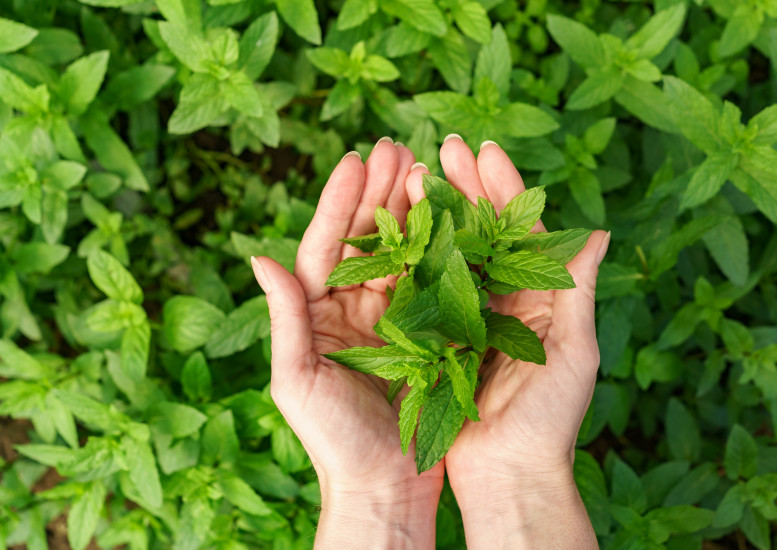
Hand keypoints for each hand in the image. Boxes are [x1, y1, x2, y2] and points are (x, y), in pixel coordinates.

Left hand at [251, 139, 443, 548]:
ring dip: (411, 209)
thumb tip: (259, 257)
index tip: (356, 159)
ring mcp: (390, 319)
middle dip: (379, 192)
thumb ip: (285, 318)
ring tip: (424, 166)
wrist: (383, 486)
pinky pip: (431, 282)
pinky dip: (439, 248)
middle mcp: (351, 309)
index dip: (340, 202)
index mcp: (317, 314)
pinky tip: (452, 216)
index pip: (325, 246)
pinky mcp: (424, 334)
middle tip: (397, 145)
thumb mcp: (298, 380)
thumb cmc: (332, 441)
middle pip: (366, 239)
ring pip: (401, 252)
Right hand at [404, 136, 607, 548]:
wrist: (508, 474)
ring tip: (417, 172)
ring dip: (439, 212)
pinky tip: (401, 226)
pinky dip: (418, 257)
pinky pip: (430, 290)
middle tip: (445, 146)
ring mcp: (473, 318)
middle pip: (487, 232)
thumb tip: (598, 232)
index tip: (484, 150)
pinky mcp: (442, 338)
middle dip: (467, 187)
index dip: (505, 188)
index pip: (524, 231)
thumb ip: (577, 291)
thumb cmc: (550, 420)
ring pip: (455, 252)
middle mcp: (508, 301)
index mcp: (543, 298)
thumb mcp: (574, 353)